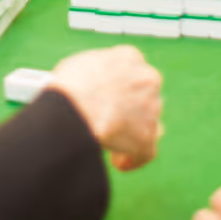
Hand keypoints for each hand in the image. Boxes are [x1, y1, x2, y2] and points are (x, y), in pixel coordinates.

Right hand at [48, 45, 163, 171]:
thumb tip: (89, 85)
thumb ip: (95, 73)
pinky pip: (146, 152)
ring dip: (132, 133)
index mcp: (129, 57)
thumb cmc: (70, 86)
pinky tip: (119, 162)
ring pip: (148, 123)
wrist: (74, 108)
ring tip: (111, 142)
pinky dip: (133, 159)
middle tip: (111, 120)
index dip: (120, 87)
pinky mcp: (147, 137)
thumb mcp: (80, 65)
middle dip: (130, 109)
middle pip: (144, 96)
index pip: (132, 71)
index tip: (110, 97)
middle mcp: (147, 80)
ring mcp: (151, 109)